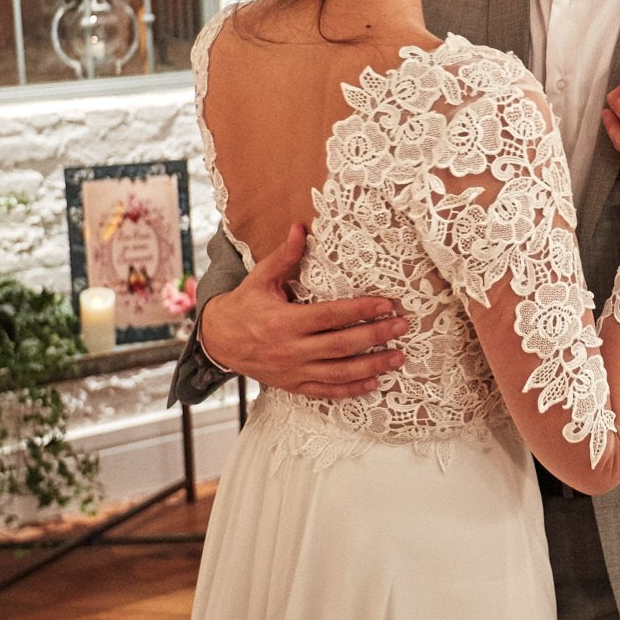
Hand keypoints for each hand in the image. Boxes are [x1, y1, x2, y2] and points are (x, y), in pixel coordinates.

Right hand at [199, 224, 408, 398]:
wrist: (217, 341)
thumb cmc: (243, 306)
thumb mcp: (259, 279)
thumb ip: (283, 257)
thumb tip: (300, 227)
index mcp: (284, 321)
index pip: (330, 316)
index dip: (360, 310)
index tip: (386, 304)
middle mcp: (291, 349)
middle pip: (341, 345)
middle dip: (375, 336)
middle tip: (401, 325)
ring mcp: (293, 371)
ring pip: (339, 372)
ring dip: (372, 366)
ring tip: (398, 357)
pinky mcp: (293, 385)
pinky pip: (326, 391)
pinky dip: (351, 390)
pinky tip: (374, 382)